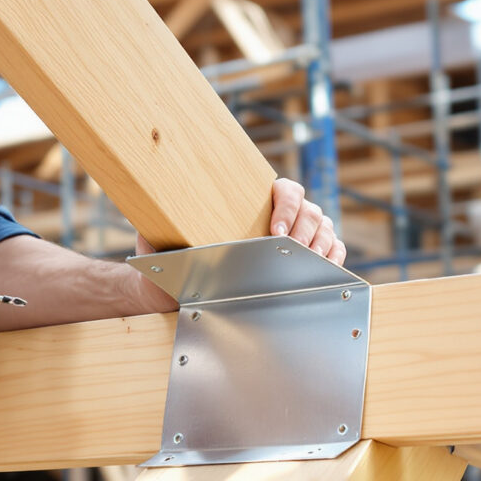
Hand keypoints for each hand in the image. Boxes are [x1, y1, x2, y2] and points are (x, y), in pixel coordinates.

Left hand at [132, 177, 345, 269]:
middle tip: (295, 251)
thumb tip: (147, 213)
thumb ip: (155, 229)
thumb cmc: (166, 261)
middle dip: (306, 231)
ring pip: (323, 227)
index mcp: (248, 202)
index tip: (275, 233)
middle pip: (309, 210)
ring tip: (313, 261)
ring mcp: (294, 235)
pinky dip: (333, 255)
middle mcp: (275, 215)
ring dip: (322, 244)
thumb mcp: (158, 241)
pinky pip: (330, 249)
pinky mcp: (302, 258)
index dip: (285, 207)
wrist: (170, 290)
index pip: (283, 190)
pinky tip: (327, 265)